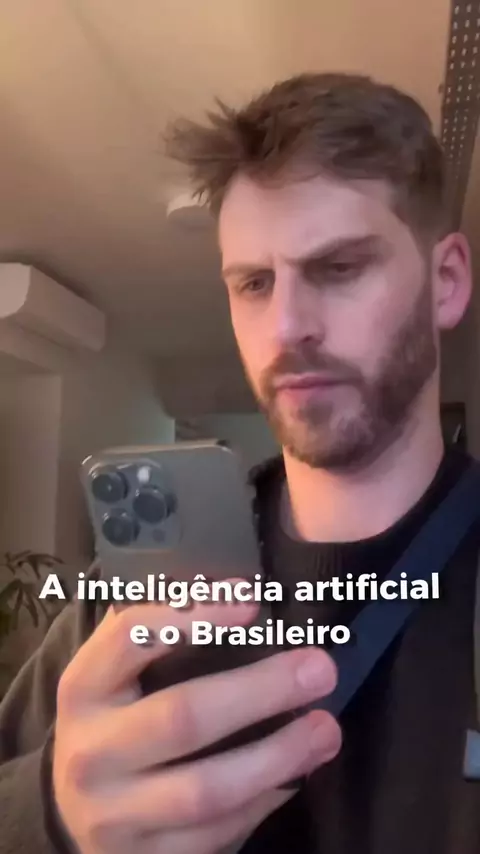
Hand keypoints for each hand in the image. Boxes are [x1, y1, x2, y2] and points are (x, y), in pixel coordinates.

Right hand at [53, 590, 340, 853]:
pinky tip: (295, 774)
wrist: (73, 807)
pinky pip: (216, 835)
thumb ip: (159, 630)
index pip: (131, 640)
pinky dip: (263, 803)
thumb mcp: (115, 673)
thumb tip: (238, 588)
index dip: (194, 615)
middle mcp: (91, 753)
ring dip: (278, 756)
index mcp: (83, 690)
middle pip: (182, 718)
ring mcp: (115, 815)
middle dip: (260, 691)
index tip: (253, 599)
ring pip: (207, 790)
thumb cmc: (112, 718)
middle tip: (318, 668)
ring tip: (326, 728)